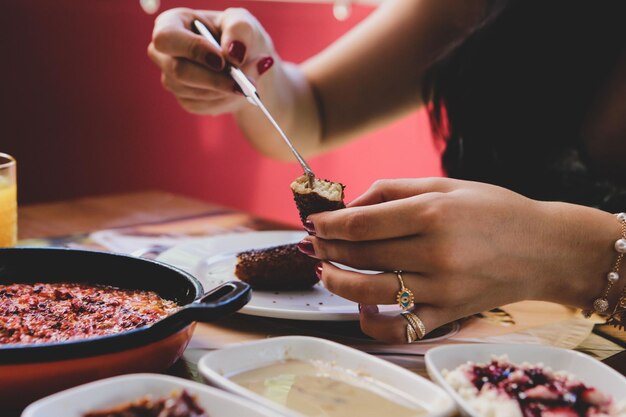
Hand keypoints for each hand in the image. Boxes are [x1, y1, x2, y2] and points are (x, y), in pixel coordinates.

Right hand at [147, 7, 275, 114]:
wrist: (247, 62)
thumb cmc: (238, 35)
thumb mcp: (243, 22)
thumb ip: (239, 30)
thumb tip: (233, 54)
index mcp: (171, 24)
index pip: (167, 38)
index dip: (193, 50)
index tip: (221, 60)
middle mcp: (164, 53)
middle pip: (178, 71)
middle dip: (215, 79)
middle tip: (243, 82)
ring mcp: (172, 79)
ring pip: (193, 91)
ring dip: (224, 90)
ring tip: (248, 81)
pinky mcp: (185, 100)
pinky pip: (203, 105)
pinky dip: (225, 99)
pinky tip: (236, 89)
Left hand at [299, 178, 617, 342]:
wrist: (545, 248)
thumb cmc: (494, 210)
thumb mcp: (446, 185)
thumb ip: (393, 189)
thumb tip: (349, 205)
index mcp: (433, 213)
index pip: (362, 223)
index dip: (329, 224)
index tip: (313, 222)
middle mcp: (436, 252)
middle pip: (361, 255)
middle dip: (327, 248)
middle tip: (312, 244)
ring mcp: (443, 289)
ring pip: (371, 292)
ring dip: (337, 283)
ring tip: (324, 271)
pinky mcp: (450, 314)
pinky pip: (401, 328)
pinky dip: (373, 323)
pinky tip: (363, 308)